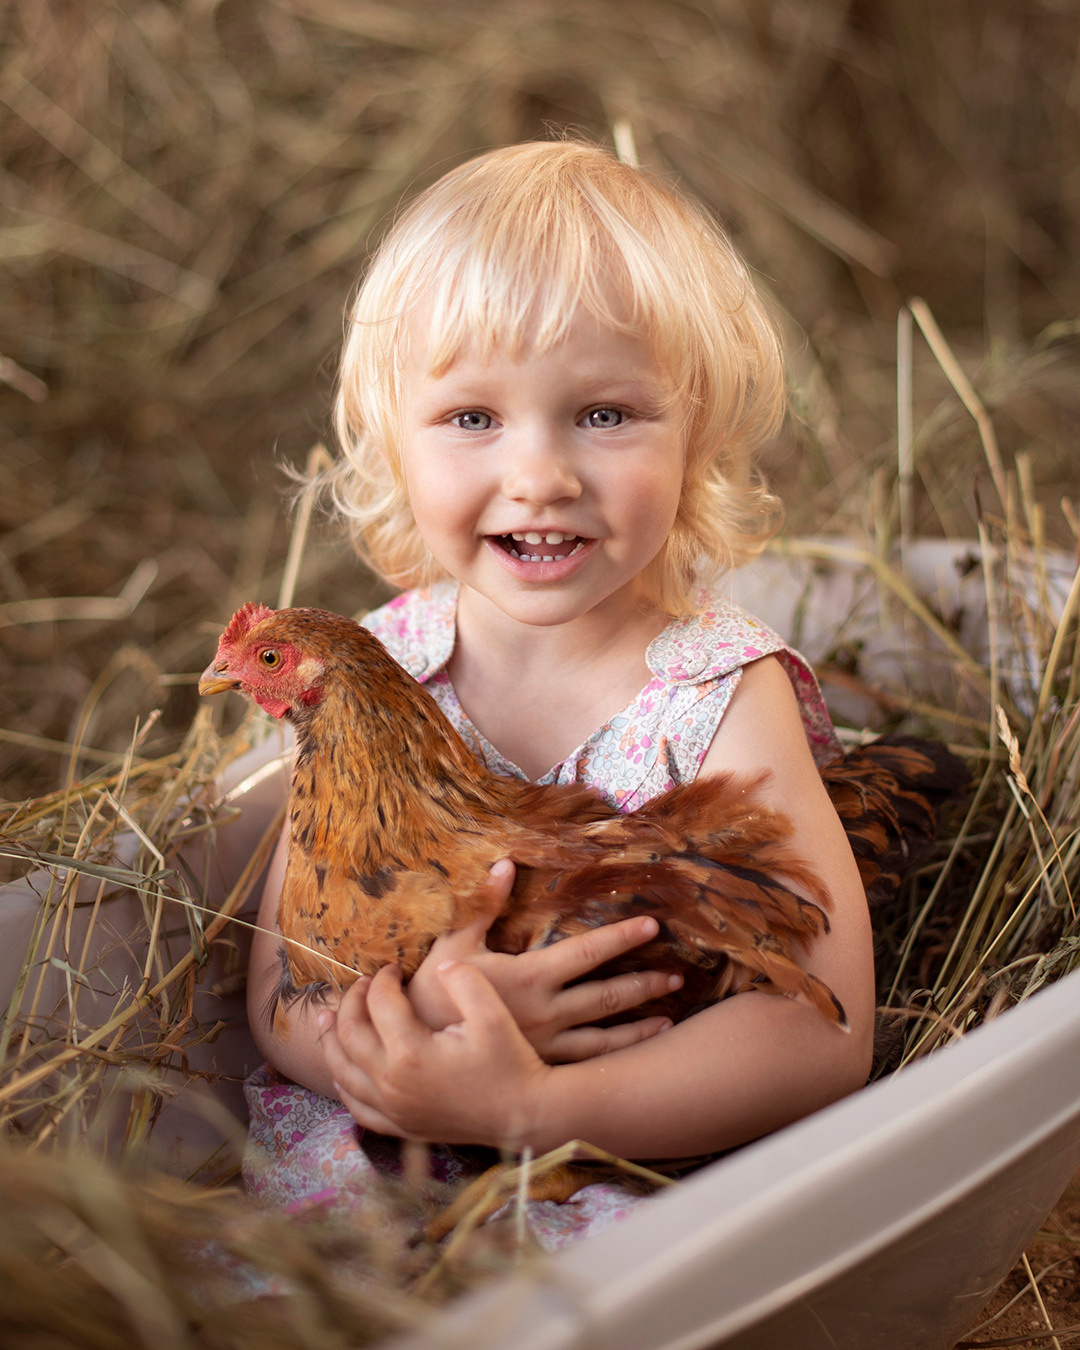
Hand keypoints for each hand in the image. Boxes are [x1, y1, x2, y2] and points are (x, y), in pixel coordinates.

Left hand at [320, 962, 549, 1147]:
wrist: (527, 1115)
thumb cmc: (512, 1062)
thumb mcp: (493, 1013)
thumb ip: (464, 980)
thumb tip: (439, 966)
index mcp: (411, 1053)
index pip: (380, 1003)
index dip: (383, 978)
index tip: (395, 967)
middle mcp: (392, 1085)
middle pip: (350, 1034)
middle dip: (352, 1001)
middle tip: (364, 982)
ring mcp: (394, 1111)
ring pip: (343, 1073)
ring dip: (332, 1041)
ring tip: (327, 1017)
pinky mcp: (402, 1129)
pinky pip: (357, 1109)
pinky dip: (344, 1086)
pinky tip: (342, 1072)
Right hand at [405, 860, 680, 1061]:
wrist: (417, 1051)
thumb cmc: (432, 992)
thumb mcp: (454, 943)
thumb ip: (483, 904)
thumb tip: (505, 864)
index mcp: (530, 977)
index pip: (586, 953)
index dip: (621, 937)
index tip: (652, 925)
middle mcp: (546, 1012)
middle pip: (606, 996)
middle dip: (643, 984)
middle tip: (677, 975)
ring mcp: (546, 1044)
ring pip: (604, 1037)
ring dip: (639, 1026)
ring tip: (670, 1019)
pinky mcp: (540, 1067)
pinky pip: (586, 1064)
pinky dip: (616, 1057)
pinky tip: (636, 1053)